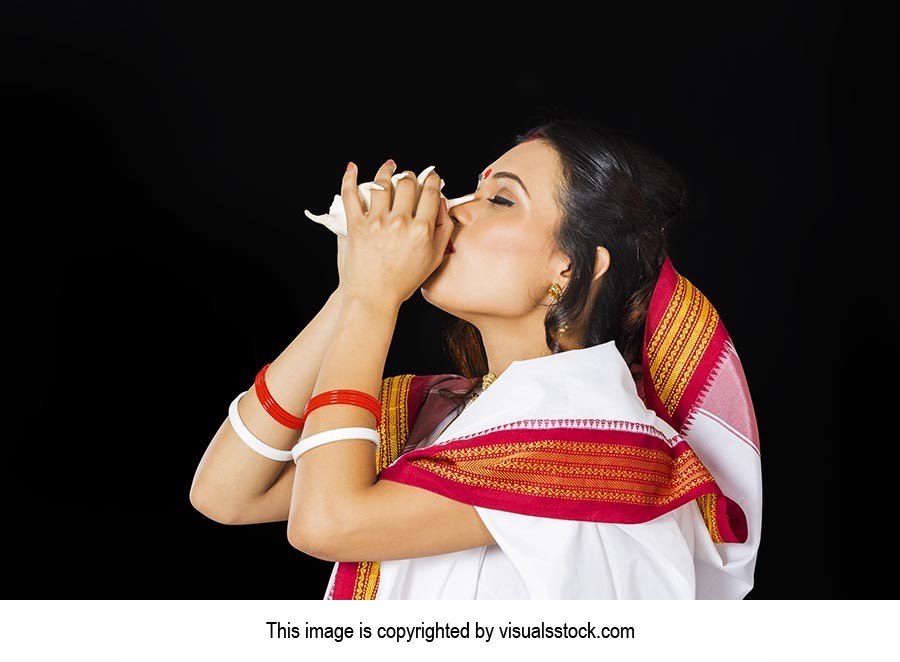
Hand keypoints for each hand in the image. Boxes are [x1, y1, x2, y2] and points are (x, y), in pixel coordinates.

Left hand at [337, 159, 452, 308]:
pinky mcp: (356, 225)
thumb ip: (443, 232)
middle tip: (410, 176)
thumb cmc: (403, 282)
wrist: (373, 297)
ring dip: (386, 171)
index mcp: (422, 230)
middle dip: (410, 176)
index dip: (432, 180)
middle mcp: (400, 222)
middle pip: (407, 185)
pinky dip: (350, 179)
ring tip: (388, 167)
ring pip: (382, 184)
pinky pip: (351, 196)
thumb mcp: (433, 260)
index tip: (431, 177)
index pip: (430, 193)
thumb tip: (443, 207)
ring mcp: (376, 222)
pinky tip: (352, 169)